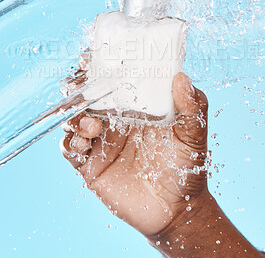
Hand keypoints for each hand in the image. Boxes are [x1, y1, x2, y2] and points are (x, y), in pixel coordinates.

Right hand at [60, 72, 208, 235]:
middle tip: (81, 85)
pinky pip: (70, 149)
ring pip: (74, 119)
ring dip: (75, 116)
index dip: (99, 66)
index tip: (93, 57)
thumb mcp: (194, 134)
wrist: (177, 208)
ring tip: (92, 124)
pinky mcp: (90, 165)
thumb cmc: (186, 166)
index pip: (112, 78)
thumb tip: (181, 77)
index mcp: (135, 105)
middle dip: (78, 86)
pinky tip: (85, 143)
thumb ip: (193, 106)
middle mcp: (114, 119)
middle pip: (86, 95)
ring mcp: (101, 141)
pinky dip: (71, 142)